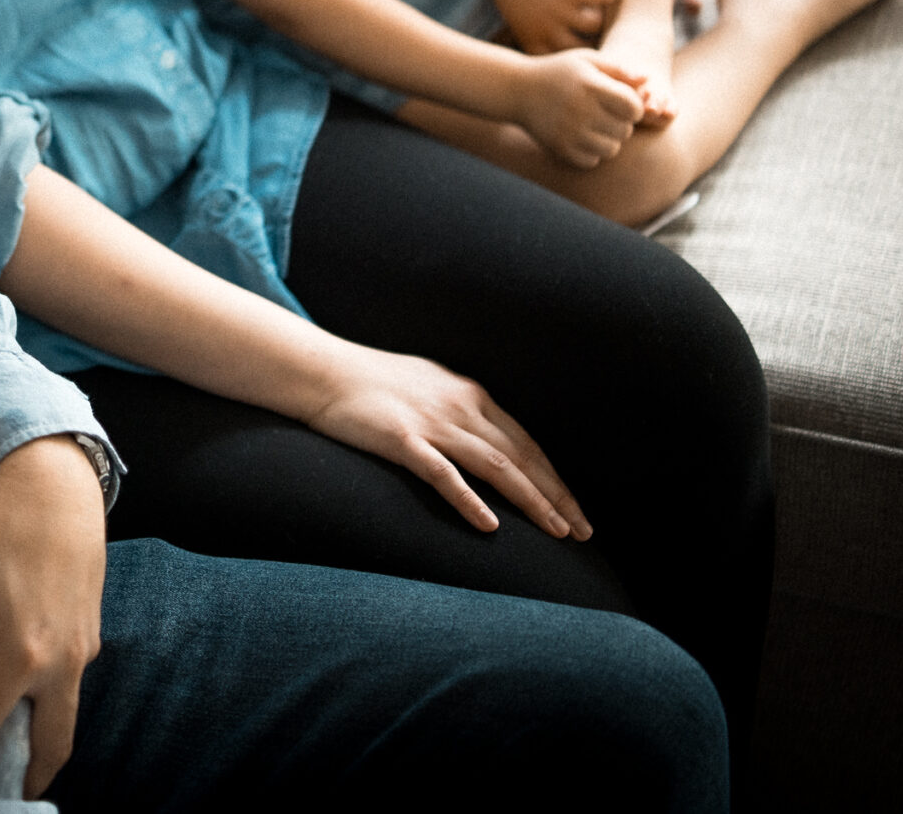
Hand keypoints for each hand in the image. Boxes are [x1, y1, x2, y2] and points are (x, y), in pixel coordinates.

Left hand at [0, 436, 104, 797]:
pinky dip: (49, 711)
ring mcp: (81, 652)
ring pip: (67, 723)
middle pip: (49, 748)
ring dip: (40, 749)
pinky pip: (73, 691)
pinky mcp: (90, 635)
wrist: (60, 483)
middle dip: (19, 780)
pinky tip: (21, 701)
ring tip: (7, 763)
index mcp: (20, 651)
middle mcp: (59, 663)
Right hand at [304, 341, 591, 541]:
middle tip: (582, 532)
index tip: (574, 509)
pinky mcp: (402, 440)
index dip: (554, 478)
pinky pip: (444, 475)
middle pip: (522, 457)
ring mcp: (432, 423)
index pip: (525, 442)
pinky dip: (470, 500)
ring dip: (532, 501)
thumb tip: (482, 436)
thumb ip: (457, 408)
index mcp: (469, 394)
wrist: (320, 370)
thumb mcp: (427, 385)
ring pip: (497, 467)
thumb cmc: (369, 380)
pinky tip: (490, 526)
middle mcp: (460, 406)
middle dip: (557, 496)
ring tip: (557, 532)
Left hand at [489, 0, 631, 53]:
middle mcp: (548, 29)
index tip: (600, 61)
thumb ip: (545, 40)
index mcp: (534, 41)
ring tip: (610, 8)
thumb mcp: (524, 22)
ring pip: (596, 24)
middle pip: (585, 49)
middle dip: (600, 46)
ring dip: (604, 16)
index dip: (585, 63)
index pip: (565, 63)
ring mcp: (559, 10)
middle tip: (617, 41)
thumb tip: (578, 56)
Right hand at [514, 48, 648, 167]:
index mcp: (591, 86)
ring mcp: (569, 132)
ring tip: (595, 126)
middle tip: (605, 114)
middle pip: (625, 131)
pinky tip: (581, 137)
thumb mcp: (586, 60)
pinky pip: (592, 160)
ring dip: (608, 140)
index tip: (621, 101)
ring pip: (611, 149)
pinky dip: (591, 153)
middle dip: (621, 123)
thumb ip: (618, 69)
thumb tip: (648, 79)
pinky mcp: (560, 148)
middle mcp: (581, 111)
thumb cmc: (557, 72)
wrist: (516, 90)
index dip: (633, 106)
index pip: (634, 108)